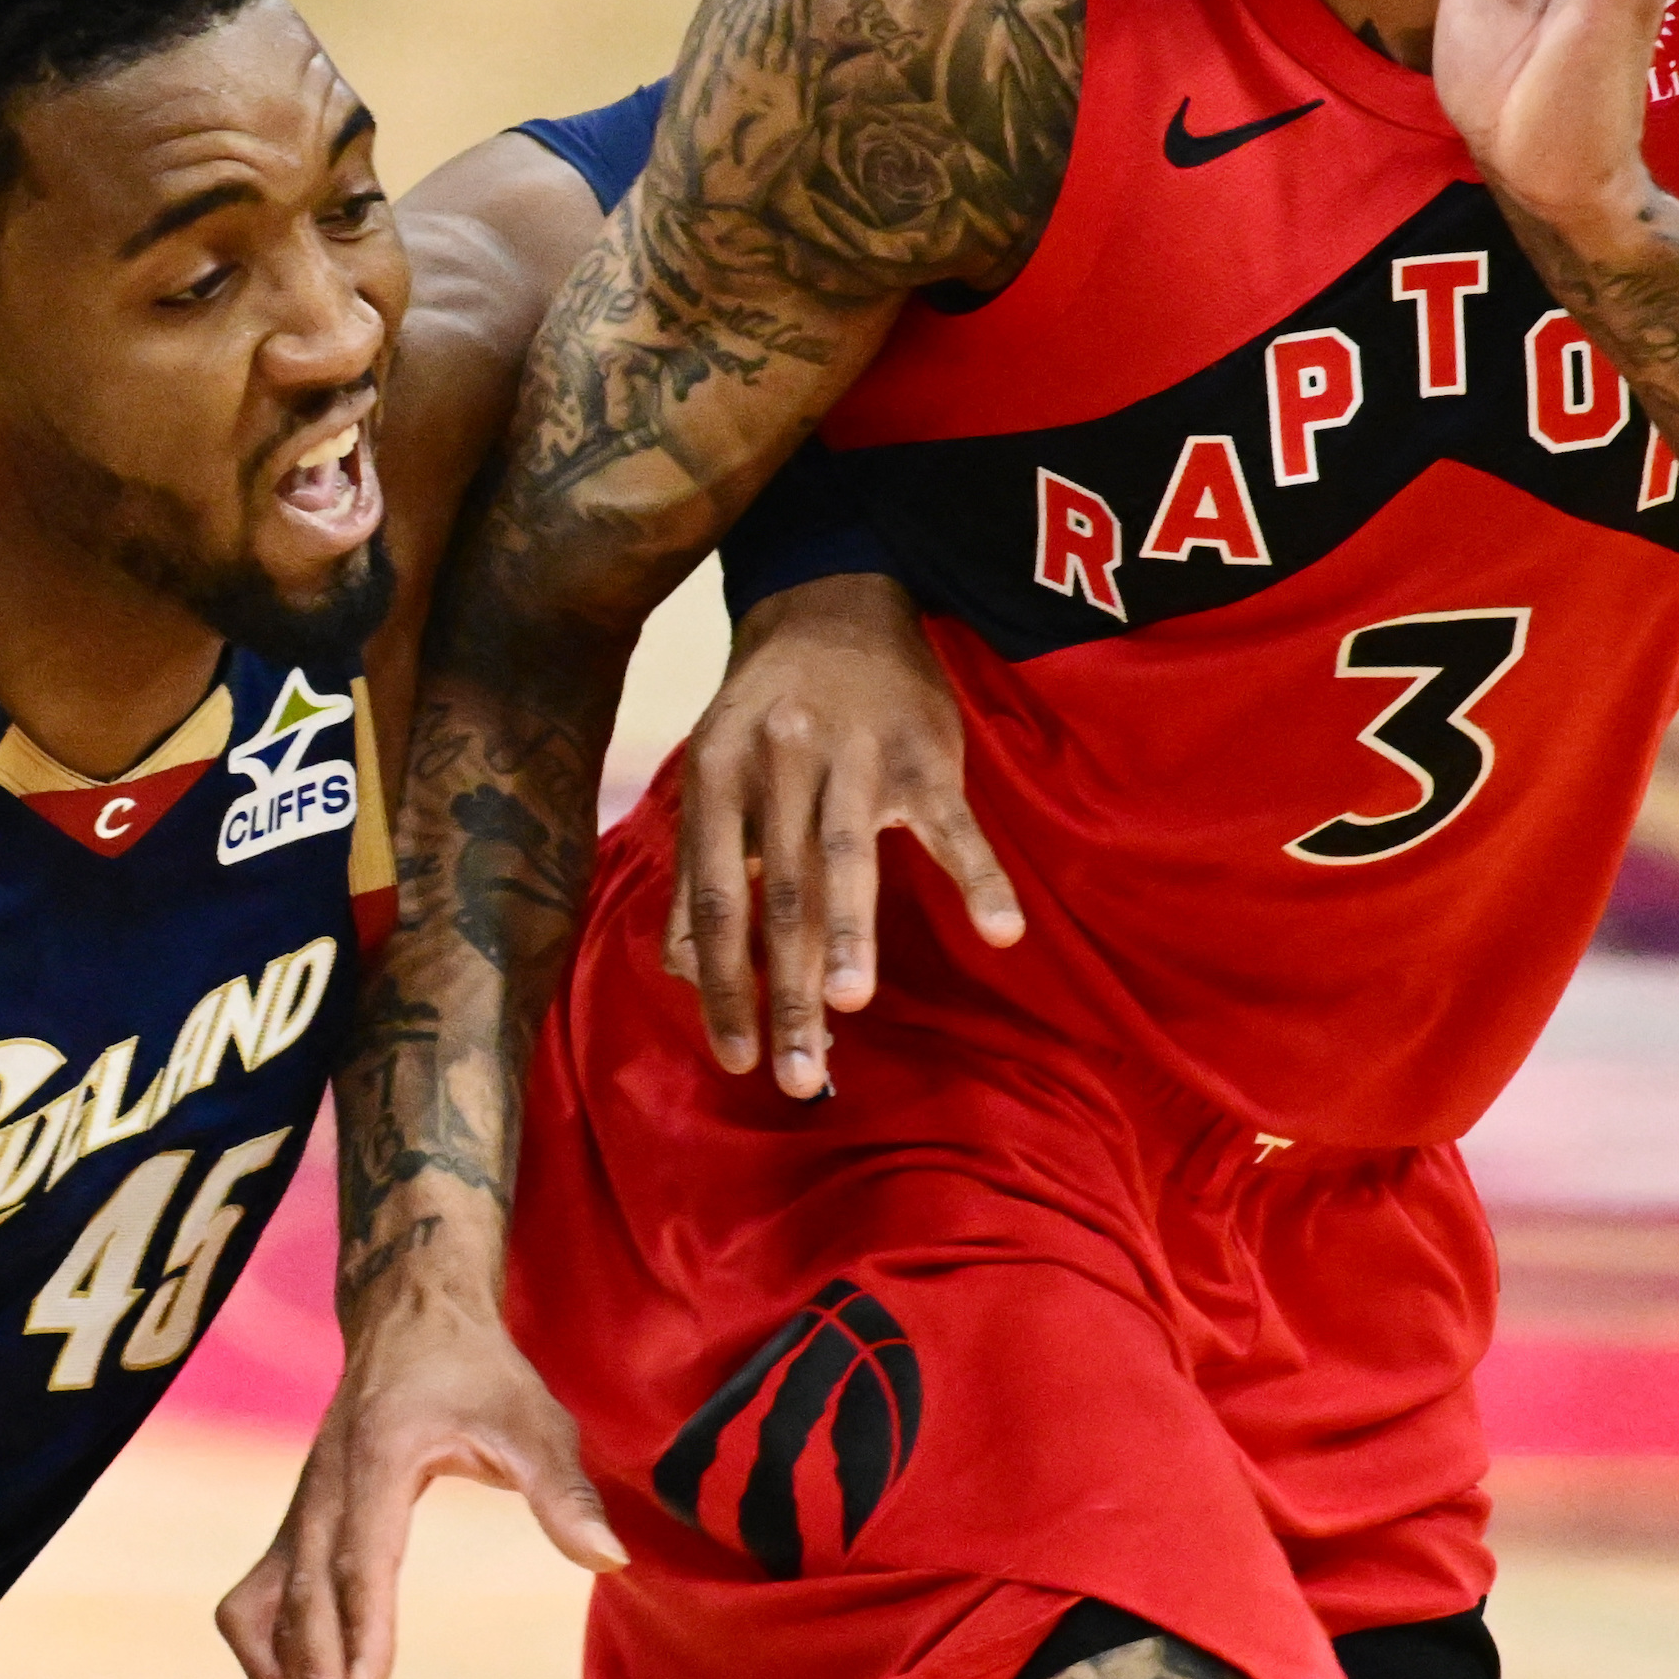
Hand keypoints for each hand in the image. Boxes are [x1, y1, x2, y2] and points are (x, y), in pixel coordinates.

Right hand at [214, 1273, 623, 1678]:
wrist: (409, 1319)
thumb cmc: (480, 1373)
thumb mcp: (536, 1421)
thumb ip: (565, 1492)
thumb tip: (610, 1562)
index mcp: (377, 1458)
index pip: (362, 1555)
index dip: (362, 1626)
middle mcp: (323, 1492)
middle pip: (303, 1599)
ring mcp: (300, 1512)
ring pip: (264, 1608)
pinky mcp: (294, 1529)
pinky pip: (257, 1601)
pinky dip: (270, 1653)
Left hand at [665, 574, 1016, 1099]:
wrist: (832, 603)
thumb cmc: (765, 712)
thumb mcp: (714, 776)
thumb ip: (700, 870)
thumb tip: (680, 970)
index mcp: (716, 776)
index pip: (715, 901)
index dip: (722, 985)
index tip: (733, 1057)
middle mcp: (779, 763)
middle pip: (780, 893)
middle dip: (786, 991)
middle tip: (796, 1075)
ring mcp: (856, 756)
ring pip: (849, 857)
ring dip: (850, 936)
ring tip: (849, 1009)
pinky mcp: (925, 753)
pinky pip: (954, 824)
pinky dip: (980, 877)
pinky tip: (999, 933)